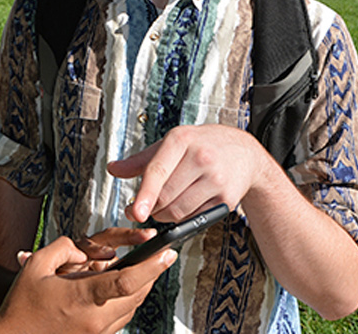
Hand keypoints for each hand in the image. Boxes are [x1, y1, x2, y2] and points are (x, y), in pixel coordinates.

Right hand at [0, 236, 175, 333]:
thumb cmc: (22, 304)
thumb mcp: (36, 266)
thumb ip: (63, 248)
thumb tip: (84, 249)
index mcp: (82, 298)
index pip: (126, 281)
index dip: (151, 266)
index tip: (167, 253)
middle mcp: (95, 320)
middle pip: (137, 294)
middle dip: (153, 273)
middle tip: (162, 255)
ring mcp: (97, 333)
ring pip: (132, 308)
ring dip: (142, 286)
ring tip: (147, 266)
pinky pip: (121, 317)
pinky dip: (128, 299)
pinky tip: (124, 286)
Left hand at [108, 124, 263, 223]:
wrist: (244, 152)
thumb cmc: (202, 145)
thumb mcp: (172, 143)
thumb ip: (141, 159)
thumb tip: (113, 169)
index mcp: (181, 139)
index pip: (157, 170)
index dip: (144, 194)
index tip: (135, 212)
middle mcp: (200, 157)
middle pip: (166, 196)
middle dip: (150, 206)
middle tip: (143, 207)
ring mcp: (215, 179)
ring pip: (179, 210)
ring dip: (165, 215)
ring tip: (163, 206)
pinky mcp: (226, 199)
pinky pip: (195, 218)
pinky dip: (183, 218)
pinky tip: (183, 206)